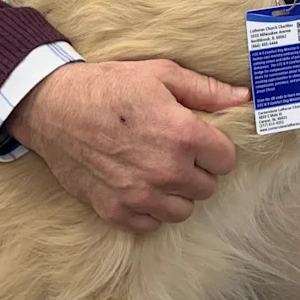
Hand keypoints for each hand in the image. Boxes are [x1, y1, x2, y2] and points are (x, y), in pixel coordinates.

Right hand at [8, 59, 250, 232]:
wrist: (55, 107)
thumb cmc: (111, 85)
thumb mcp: (162, 74)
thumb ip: (207, 90)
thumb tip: (243, 98)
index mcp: (183, 135)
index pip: (226, 160)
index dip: (216, 147)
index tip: (201, 139)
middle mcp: (165, 171)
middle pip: (207, 187)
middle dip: (198, 169)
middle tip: (177, 150)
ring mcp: (139, 196)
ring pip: (183, 211)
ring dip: (177, 192)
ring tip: (160, 168)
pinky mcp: (115, 211)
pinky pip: (150, 224)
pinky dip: (150, 209)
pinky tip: (140, 184)